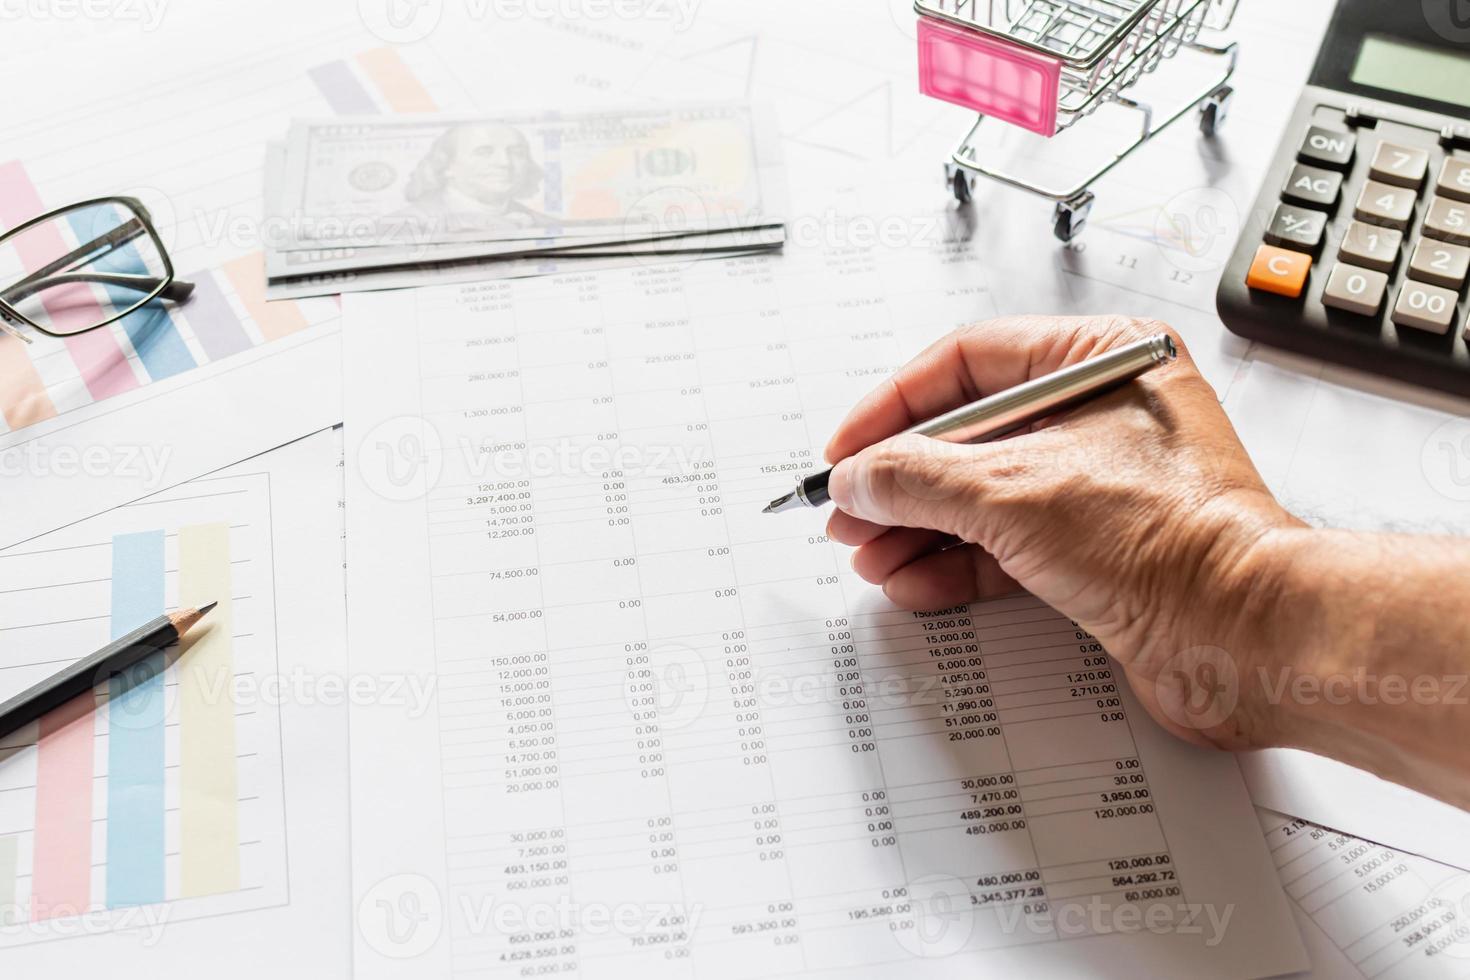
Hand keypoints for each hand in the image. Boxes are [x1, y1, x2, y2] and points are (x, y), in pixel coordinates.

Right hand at [824, 315, 1301, 749]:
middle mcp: (1103, 413)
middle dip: (900, 480)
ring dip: (919, 528)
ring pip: (983, 496)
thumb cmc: (1174, 544)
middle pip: (969, 435)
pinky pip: (1008, 546)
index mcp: (1099, 360)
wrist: (1244, 640)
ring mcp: (1101, 485)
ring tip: (869, 555)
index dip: (893, 406)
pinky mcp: (1100, 549)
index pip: (967, 362)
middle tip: (849, 512)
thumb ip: (917, 477)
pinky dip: (957, 564)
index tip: (848, 448)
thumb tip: (858, 477)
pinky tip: (914, 582)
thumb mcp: (1013, 492)